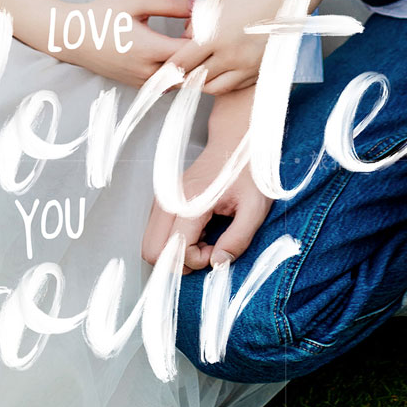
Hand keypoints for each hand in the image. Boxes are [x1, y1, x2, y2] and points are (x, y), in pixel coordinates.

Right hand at [57, 0, 192, 86]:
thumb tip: (197, 8)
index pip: (191, 54)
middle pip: (189, 73)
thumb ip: (169, 3)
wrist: (72, 37)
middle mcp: (147, 72)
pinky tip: (170, 52)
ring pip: (179, 82)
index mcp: (148, 50)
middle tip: (193, 32)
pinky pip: (166, 85)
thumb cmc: (102, 15)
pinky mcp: (137, 86)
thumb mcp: (136, 1)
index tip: (195, 22)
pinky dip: (175, 72)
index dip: (201, 38)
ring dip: (187, 65)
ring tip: (182, 42)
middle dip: (198, 54)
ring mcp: (141, 82)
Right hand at [142, 88, 269, 271]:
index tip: (218, 249)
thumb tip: (218, 264)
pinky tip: (200, 231)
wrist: (236, 142)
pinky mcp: (165, 200)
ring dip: (176, 252)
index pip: (175, 250)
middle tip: (208, 249)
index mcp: (190, 201)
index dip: (197, 260)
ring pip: (151, 244)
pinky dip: (174, 241)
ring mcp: (164, 198)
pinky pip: (157, 233)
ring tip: (206, 238)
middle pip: (151, 251)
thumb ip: (238, 239)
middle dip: (179, 261)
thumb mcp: (254, 208)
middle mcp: (170, 200)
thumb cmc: (247, 171)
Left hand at [169, 0, 319, 94]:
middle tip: (174, 77)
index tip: (159, 73)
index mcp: (214, 35)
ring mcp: (247, 64)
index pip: (181, 62)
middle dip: (182, 78)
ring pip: (215, 87)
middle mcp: (230, 55)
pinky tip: (219, 73)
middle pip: (196, 78)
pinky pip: (235, 85)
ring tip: (195, 75)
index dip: (167, 70)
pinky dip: (223, 82)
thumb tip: (186, 37)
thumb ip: (196, 21)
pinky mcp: (261, 68)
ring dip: (202, 83)